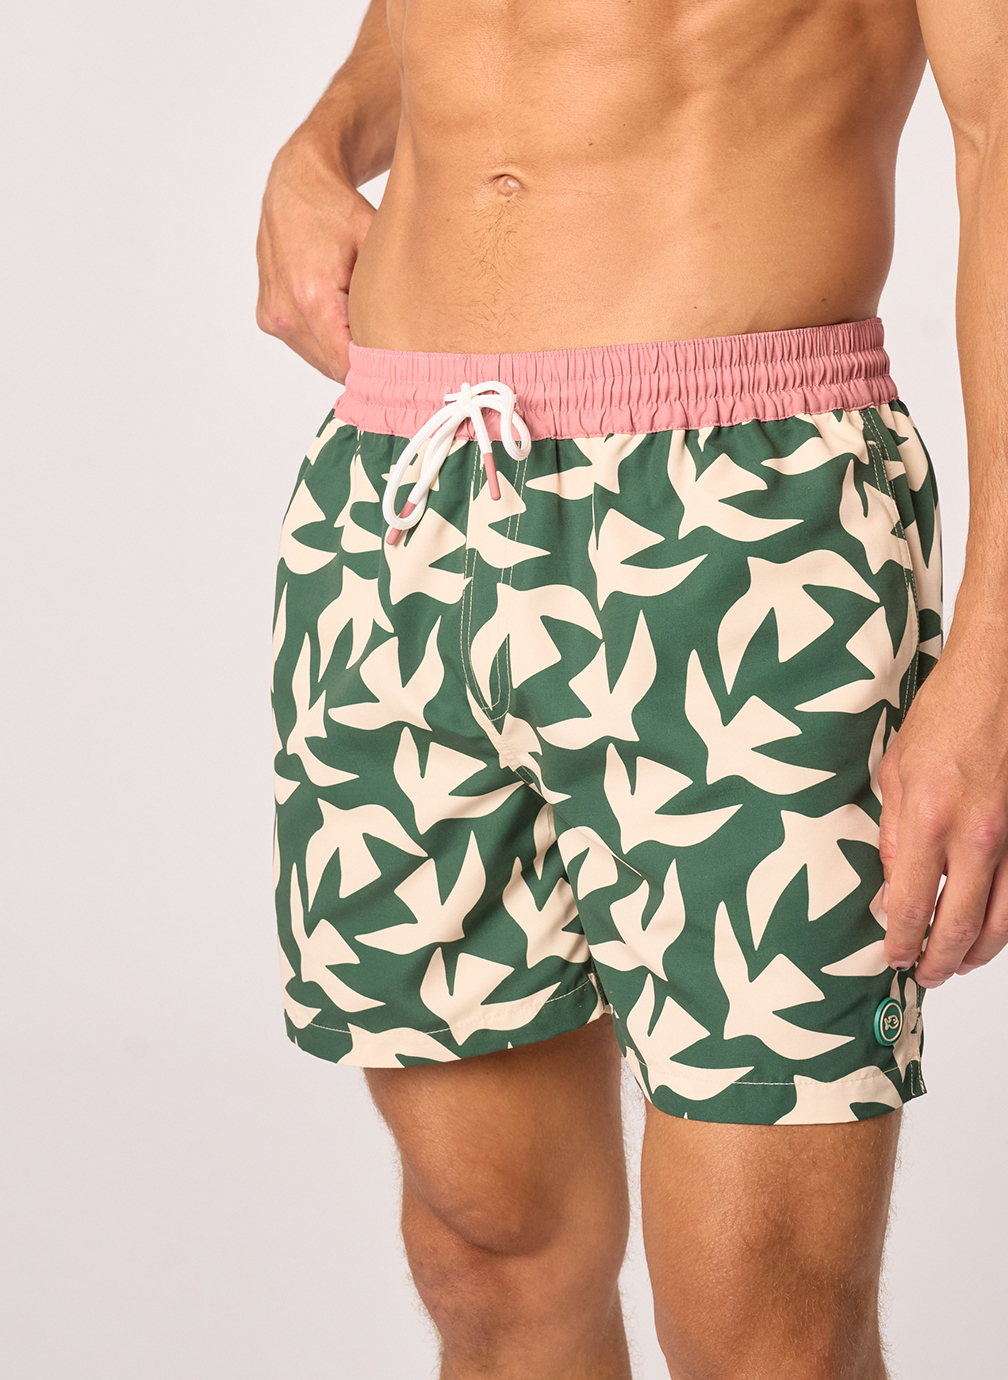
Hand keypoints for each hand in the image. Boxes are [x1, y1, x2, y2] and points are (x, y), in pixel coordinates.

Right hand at [256, 128, 375, 382]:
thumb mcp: (378, 249)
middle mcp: (285, 311)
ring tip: (365, 326)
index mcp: (312, 296)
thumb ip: (392, 300)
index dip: (375, 371)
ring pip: (319, 361)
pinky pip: (305, 346)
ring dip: (343, 352)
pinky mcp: (268, 317)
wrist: (296, 185)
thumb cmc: (338, 211)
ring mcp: (273, 316)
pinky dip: (326, 341)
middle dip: (363, 363)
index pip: (346, 365)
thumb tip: (417, 344)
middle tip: (393, 348)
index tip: (400, 367)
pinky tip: (342, 316)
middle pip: (333, 368)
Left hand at [880, 639, 1007, 985]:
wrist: (996, 682)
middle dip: (941, 962)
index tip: (895, 957)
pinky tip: (989, 928)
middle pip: (962, 927)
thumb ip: (891, 836)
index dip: (903, 943)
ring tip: (957, 963)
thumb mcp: (893, 774)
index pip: (912, 905)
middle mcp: (975, 837)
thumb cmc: (943, 717)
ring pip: (1003, 922)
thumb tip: (890, 889)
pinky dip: (1005, 922)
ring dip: (978, 953)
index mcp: (928, 820)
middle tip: (926, 975)